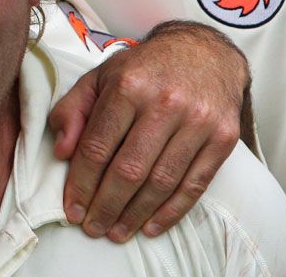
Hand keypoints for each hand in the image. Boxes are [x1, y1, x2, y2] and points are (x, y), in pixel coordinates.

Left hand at [48, 21, 247, 241]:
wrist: (205, 53)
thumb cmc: (144, 69)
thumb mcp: (100, 77)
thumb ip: (73, 110)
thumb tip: (61, 151)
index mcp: (129, 88)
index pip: (98, 147)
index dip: (82, 183)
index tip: (72, 208)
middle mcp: (165, 104)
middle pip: (129, 170)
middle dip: (106, 205)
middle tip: (92, 228)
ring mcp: (198, 122)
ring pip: (162, 182)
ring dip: (136, 214)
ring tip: (117, 231)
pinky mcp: (223, 138)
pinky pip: (195, 184)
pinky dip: (172, 211)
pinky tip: (152, 226)